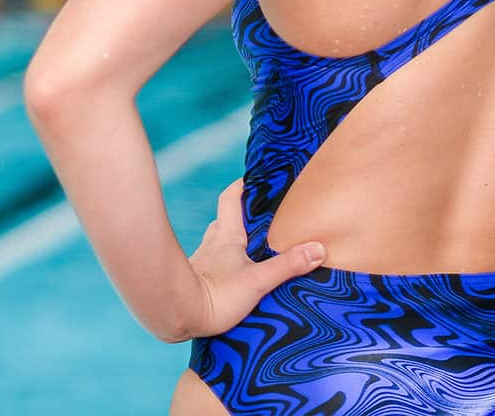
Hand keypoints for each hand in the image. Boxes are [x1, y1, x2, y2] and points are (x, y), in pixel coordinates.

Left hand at [183, 178, 326, 337]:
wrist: (176, 316)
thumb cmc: (215, 296)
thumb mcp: (257, 281)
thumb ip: (287, 265)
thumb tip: (318, 249)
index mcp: (227, 236)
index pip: (230, 200)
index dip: (241, 187)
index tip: (253, 179)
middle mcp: (212, 244)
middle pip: (225, 220)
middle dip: (241, 216)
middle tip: (261, 216)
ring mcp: (203, 262)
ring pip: (218, 242)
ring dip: (232, 241)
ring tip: (252, 248)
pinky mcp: (199, 281)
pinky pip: (213, 264)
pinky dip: (224, 264)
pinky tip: (234, 276)